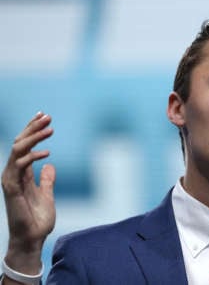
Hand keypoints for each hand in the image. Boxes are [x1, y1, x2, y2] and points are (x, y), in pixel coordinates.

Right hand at [1, 112, 55, 272]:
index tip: (44, 116)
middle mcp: (14, 173)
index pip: (24, 145)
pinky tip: (46, 153)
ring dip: (33, 137)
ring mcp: (11, 180)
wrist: (33, 238)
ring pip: (17, 150)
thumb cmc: (38, 218)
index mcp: (22, 173)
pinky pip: (19, 167)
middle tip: (47, 116)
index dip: (32, 130)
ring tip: (50, 129)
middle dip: (32, 127)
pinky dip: (31, 157)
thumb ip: (46, 180)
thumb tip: (50, 166)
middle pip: (19, 143)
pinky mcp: (11, 188)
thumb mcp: (46, 194)